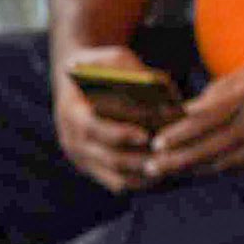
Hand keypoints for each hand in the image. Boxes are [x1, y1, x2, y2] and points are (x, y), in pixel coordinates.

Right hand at [48, 41, 161, 194]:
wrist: (77, 81)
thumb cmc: (101, 66)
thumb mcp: (114, 59)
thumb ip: (134, 73)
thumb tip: (165, 97)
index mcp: (71, 113)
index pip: (93, 129)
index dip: (120, 134)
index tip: (146, 135)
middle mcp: (73, 141)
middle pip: (109, 159)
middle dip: (140, 159)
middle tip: (169, 157)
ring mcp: (83, 159)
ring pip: (117, 179)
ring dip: (146, 175)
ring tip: (172, 166)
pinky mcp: (95, 169)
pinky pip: (121, 183)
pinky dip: (143, 180)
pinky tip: (164, 171)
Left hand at [141, 59, 243, 180]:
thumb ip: (220, 91)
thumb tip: (189, 110)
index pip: (208, 117)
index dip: (181, 132)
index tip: (157, 141)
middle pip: (210, 145)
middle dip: (178, 158)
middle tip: (151, 166)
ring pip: (221, 162)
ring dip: (190, 169)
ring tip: (163, 172)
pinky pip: (234, 167)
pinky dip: (210, 170)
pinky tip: (190, 172)